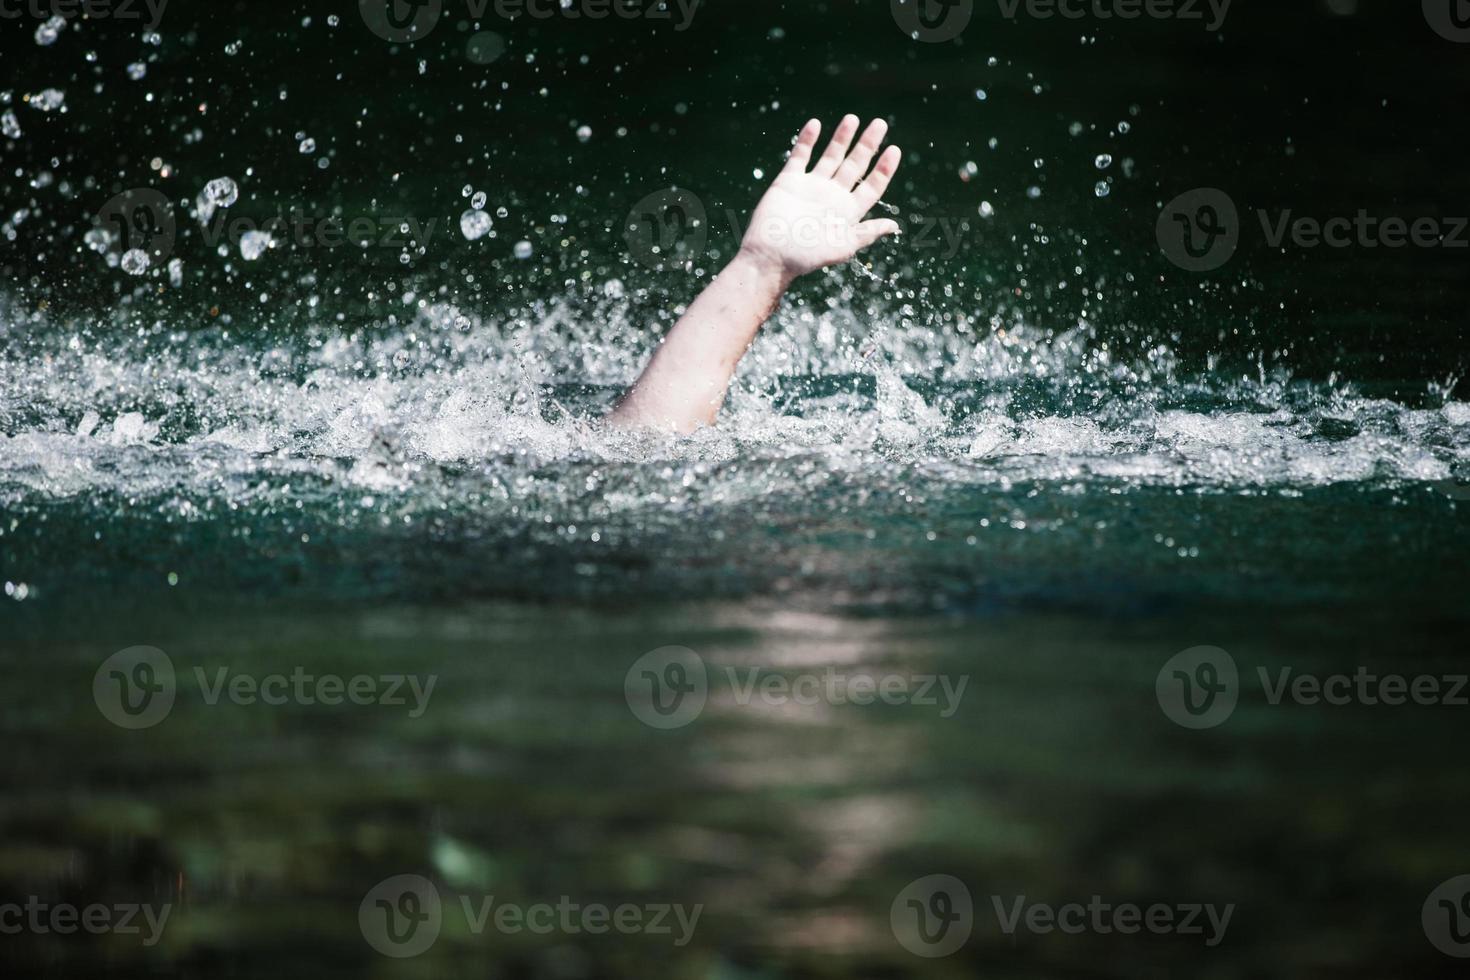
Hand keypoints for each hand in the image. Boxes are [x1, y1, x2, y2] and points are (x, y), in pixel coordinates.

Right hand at [738, 115, 902, 282]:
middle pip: (855, 165)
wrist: (770, 256)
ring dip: (841, 138)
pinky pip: (800, 156)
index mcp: (848, 211)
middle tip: (880, 123)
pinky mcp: (789, 181)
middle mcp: (832, 196)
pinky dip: (807, 140)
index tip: (894, 149)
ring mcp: (811, 186)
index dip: (883, 169)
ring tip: (852, 118)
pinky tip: (816, 124)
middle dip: (867, 145)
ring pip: (831, 156)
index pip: (871, 186)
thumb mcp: (843, 246)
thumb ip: (867, 233)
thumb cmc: (807, 256)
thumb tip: (894, 226)